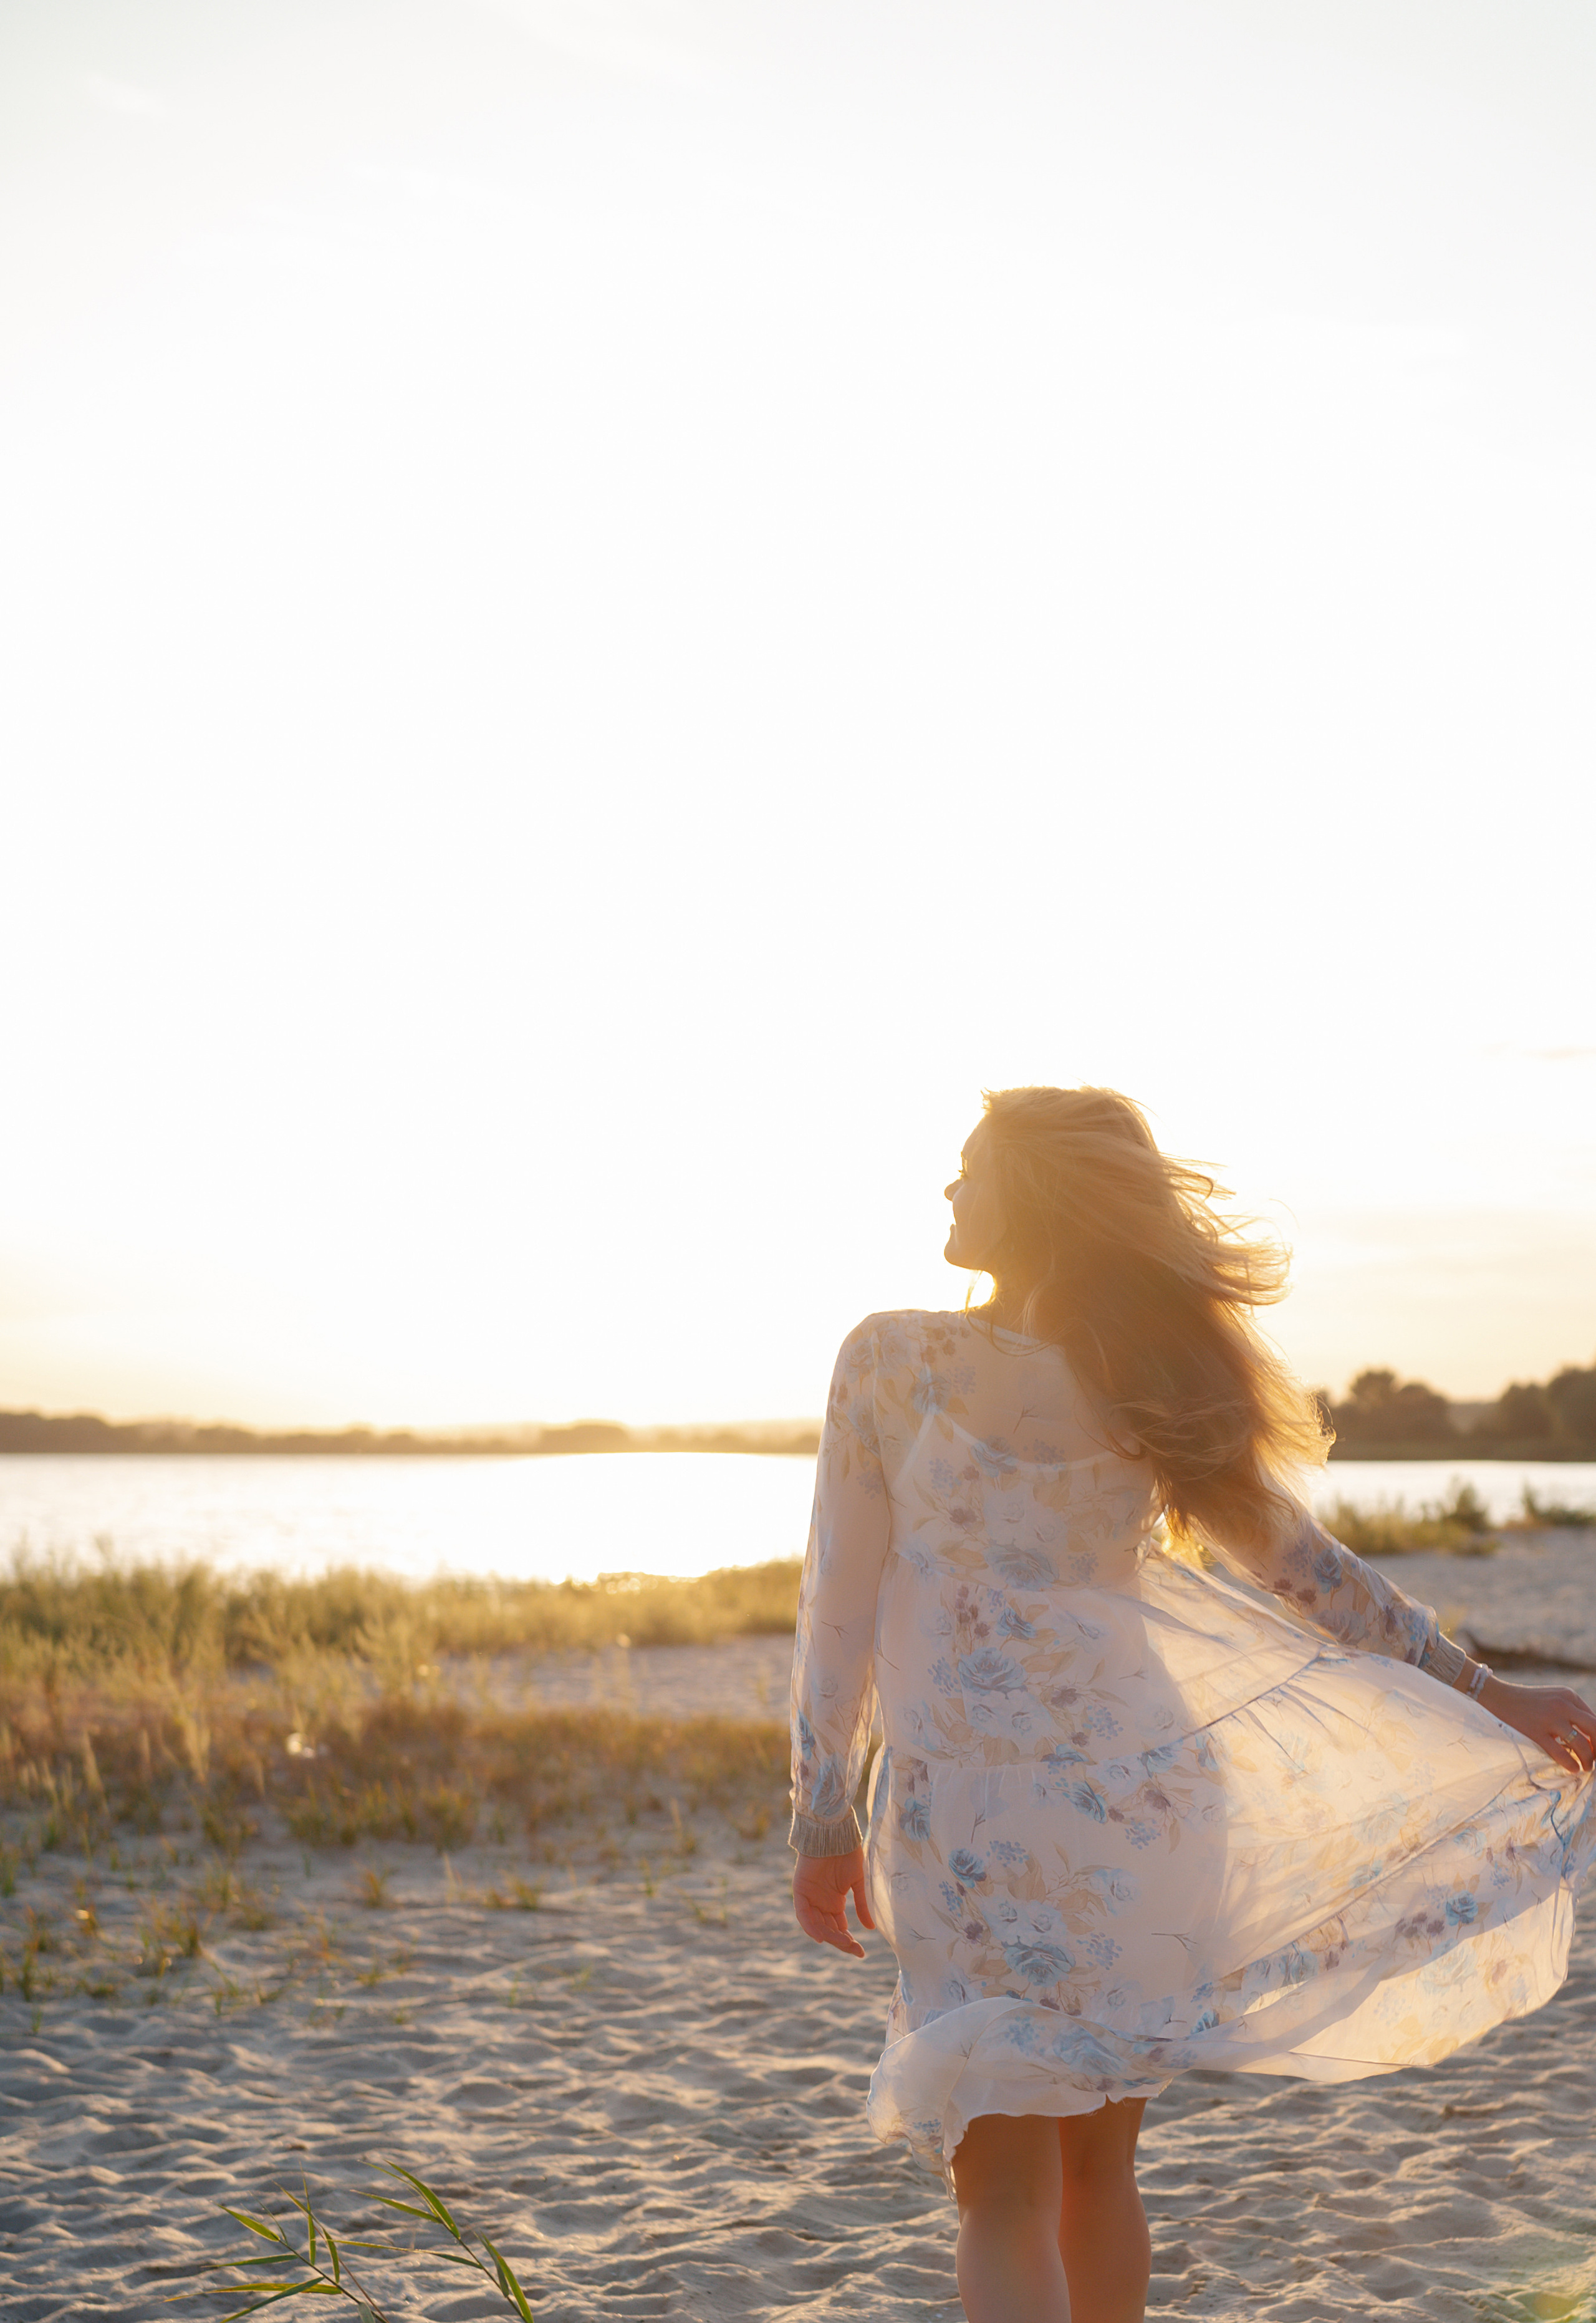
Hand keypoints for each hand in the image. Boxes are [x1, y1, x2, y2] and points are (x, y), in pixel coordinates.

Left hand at [792, 1847, 875, 1958]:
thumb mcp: (857, 1882)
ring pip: (817, 1925)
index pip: (838, 1927)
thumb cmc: (847, 1853)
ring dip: (830, 1936)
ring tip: (845, 1942)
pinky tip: (820, 1936)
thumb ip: (861, 1905)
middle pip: (828, 1929)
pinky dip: (810, 1926)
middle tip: (855, 1949)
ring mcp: (810, 1897)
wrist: (835, 1833)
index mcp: (834, 1902)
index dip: (847, 1941)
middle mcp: (821, 1902)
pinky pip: (802, 1914)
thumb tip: (871, 1928)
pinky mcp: (800, 1890)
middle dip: (841, 1941)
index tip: (861, 1951)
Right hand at [1479, 1675, 1595, 1777]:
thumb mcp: (1554, 1698)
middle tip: (1595, 1759)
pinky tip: (1573, 1768)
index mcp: (1569, 1696)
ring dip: (1588, 1760)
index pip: (1595, 1720)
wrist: (1500, 1697)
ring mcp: (1550, 1718)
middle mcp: (1563, 1705)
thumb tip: (1590, 1737)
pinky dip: (1570, 1764)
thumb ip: (1571, 1711)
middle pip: (1594, 1730)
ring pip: (1580, 1744)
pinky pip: (1560, 1753)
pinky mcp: (1536, 1731)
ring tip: (1586, 1767)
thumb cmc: (1529, 1701)